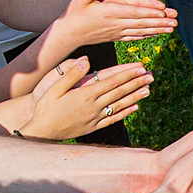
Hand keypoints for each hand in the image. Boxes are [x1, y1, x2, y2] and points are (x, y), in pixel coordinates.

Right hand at [20, 58, 152, 140]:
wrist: (42, 133)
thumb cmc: (45, 109)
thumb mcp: (54, 88)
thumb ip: (71, 74)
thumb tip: (86, 60)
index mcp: (85, 94)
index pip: (112, 81)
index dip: (128, 74)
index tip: (140, 68)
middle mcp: (93, 107)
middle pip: (119, 92)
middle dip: (136, 83)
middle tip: (150, 76)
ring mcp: (95, 118)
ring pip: (120, 105)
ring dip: (135, 97)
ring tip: (148, 90)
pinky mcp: (93, 127)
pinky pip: (113, 119)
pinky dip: (125, 113)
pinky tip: (135, 108)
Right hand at [48, 0, 176, 50]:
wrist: (69, 33)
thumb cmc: (75, 11)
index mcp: (109, 12)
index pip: (133, 10)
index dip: (149, 10)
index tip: (163, 9)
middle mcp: (116, 23)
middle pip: (142, 22)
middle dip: (160, 21)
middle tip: (175, 19)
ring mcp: (117, 32)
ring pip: (141, 30)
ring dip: (158, 29)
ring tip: (173, 27)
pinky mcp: (117, 37)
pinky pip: (136, 36)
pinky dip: (148, 34)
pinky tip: (158, 32)